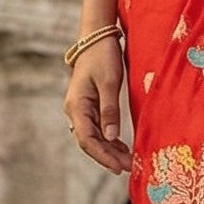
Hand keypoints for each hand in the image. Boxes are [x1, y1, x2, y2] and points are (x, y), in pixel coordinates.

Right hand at [64, 37, 132, 173]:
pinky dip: (109, 139)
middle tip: (128, 167)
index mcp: (76, 105)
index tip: (118, 167)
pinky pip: (97, 128)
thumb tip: (111, 138)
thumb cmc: (103, 56)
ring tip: (127, 161)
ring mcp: (81, 108)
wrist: (97, 36)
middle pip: (90, 141)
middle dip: (108, 156)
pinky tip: (121, 147)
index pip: (87, 140)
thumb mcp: (109, 82)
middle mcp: (75, 110)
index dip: (102, 156)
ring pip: (94, 136)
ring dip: (109, 150)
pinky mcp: (89, 105)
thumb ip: (110, 110)